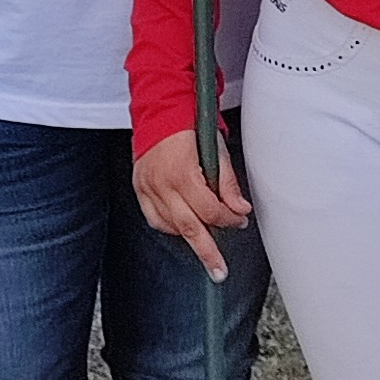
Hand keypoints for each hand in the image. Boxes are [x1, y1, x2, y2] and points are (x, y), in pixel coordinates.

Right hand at [134, 127, 254, 281]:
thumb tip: (240, 209)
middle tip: (219, 271)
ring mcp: (147, 187)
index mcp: (183, 173)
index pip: (210, 210)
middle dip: (207, 252)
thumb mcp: (216, 149)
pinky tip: (184, 227)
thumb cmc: (189, 124)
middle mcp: (162, 183)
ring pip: (170, 225)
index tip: (239, 220)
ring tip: (205, 247)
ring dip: (190, 237)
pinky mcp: (139, 187)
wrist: (160, 109)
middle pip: (189, 228)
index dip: (228, 219)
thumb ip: (227, 182)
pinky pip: (155, 218)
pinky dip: (171, 226)